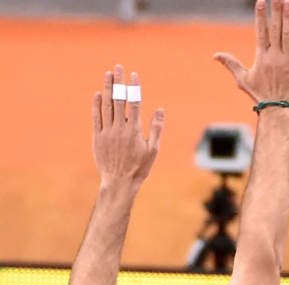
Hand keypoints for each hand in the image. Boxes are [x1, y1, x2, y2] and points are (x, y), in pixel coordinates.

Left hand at [93, 65, 163, 188]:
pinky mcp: (98, 137)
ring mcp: (107, 132)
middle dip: (119, 82)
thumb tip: (159, 110)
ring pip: (107, 106)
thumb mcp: (153, 150)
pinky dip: (97, 105)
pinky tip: (98, 94)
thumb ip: (156, 129)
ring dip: (107, 89)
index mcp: (134, 130)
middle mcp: (119, 128)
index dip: (134, 87)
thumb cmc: (140, 167)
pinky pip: (96, 118)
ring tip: (108, 75)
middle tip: (118, 67)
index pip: (134, 103)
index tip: (134, 74)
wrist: (119, 182)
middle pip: (119, 100)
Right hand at [214, 0, 288, 105]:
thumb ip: (231, 64)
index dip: (261, 15)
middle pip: (275, 29)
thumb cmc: (260, 95)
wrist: (278, 109)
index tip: (261, 1)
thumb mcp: (243, 79)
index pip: (261, 31)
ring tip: (287, 2)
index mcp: (261, 56)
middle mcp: (275, 55)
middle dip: (276, 11)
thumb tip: (215, 55)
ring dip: (288, 18)